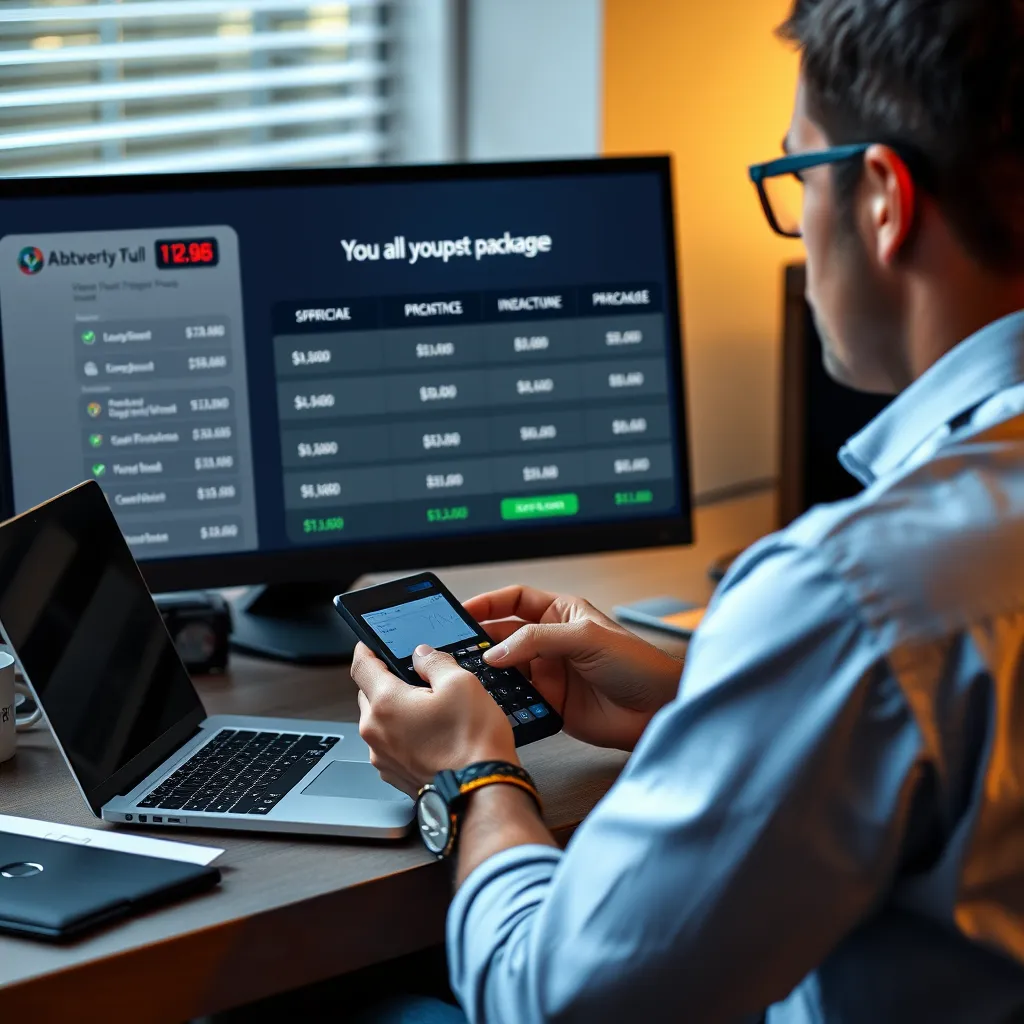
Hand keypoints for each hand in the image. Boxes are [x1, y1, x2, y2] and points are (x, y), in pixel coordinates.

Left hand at [351, 642, 517, 796]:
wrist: (481, 792)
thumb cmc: (472, 742)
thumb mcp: (461, 683)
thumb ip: (435, 662)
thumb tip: (422, 655)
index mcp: (386, 704)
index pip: (361, 666)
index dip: (365, 649)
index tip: (369, 644)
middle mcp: (376, 732)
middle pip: (368, 694)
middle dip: (385, 681)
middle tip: (413, 676)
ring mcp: (383, 757)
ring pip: (380, 721)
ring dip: (395, 711)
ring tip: (429, 709)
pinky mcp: (395, 775)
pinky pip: (390, 745)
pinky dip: (403, 735)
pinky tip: (430, 734)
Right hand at [467, 585, 682, 750]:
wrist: (657, 710)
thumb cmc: (637, 664)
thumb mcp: (585, 638)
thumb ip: (537, 640)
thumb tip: (495, 651)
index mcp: (561, 613)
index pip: (514, 600)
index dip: (488, 603)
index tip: (461, 612)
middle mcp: (551, 641)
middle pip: (504, 635)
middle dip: (480, 640)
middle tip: (455, 647)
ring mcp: (549, 672)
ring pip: (506, 668)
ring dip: (489, 671)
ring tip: (468, 675)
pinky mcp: (550, 703)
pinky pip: (517, 698)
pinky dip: (502, 699)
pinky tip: (492, 700)